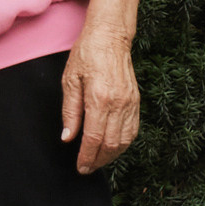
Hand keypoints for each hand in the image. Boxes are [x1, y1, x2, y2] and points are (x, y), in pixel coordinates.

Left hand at [63, 24, 140, 171]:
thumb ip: (70, 111)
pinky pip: (133, 130)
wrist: (110, 37)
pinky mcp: (136, 101)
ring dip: (111, 156)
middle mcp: (118, 104)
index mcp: (99, 98)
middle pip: (111, 144)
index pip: (94, 138)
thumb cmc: (87, 54)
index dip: (87, 156)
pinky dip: (123, 143)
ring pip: (124, 141)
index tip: (80, 167)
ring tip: (98, 161)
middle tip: (86, 168)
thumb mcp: (70, 80)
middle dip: (98, 160)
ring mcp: (130, 103)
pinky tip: (112, 147)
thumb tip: (68, 137)